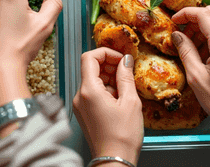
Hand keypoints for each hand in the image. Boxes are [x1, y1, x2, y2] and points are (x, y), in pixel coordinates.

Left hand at [72, 48, 142, 164]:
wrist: (114, 160)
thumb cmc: (122, 136)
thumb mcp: (130, 101)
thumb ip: (126, 76)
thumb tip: (126, 60)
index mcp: (89, 90)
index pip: (89, 57)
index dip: (106, 53)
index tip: (121, 58)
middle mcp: (79, 96)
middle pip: (90, 68)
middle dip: (109, 66)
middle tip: (126, 72)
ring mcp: (80, 105)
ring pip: (92, 81)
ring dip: (109, 79)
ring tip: (125, 89)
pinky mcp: (83, 113)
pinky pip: (92, 93)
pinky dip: (105, 91)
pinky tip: (119, 100)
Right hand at [171, 6, 209, 166]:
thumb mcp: (196, 77)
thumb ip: (185, 50)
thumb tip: (177, 35)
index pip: (204, 14)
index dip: (186, 13)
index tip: (175, 20)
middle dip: (195, 21)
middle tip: (182, 36)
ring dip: (206, 30)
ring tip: (194, 48)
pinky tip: (209, 55)